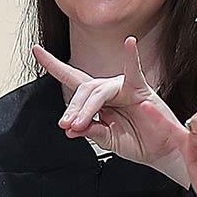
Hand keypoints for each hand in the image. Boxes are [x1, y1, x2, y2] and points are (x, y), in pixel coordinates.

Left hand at [38, 38, 189, 185]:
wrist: (159, 152)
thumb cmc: (137, 142)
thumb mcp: (107, 139)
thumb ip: (89, 131)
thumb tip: (70, 129)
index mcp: (99, 100)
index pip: (72, 80)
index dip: (53, 65)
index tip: (36, 51)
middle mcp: (110, 89)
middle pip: (83, 90)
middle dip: (72, 108)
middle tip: (66, 125)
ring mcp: (124, 88)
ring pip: (98, 91)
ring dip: (86, 108)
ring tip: (79, 124)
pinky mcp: (141, 90)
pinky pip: (134, 72)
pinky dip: (131, 56)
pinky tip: (129, 44)